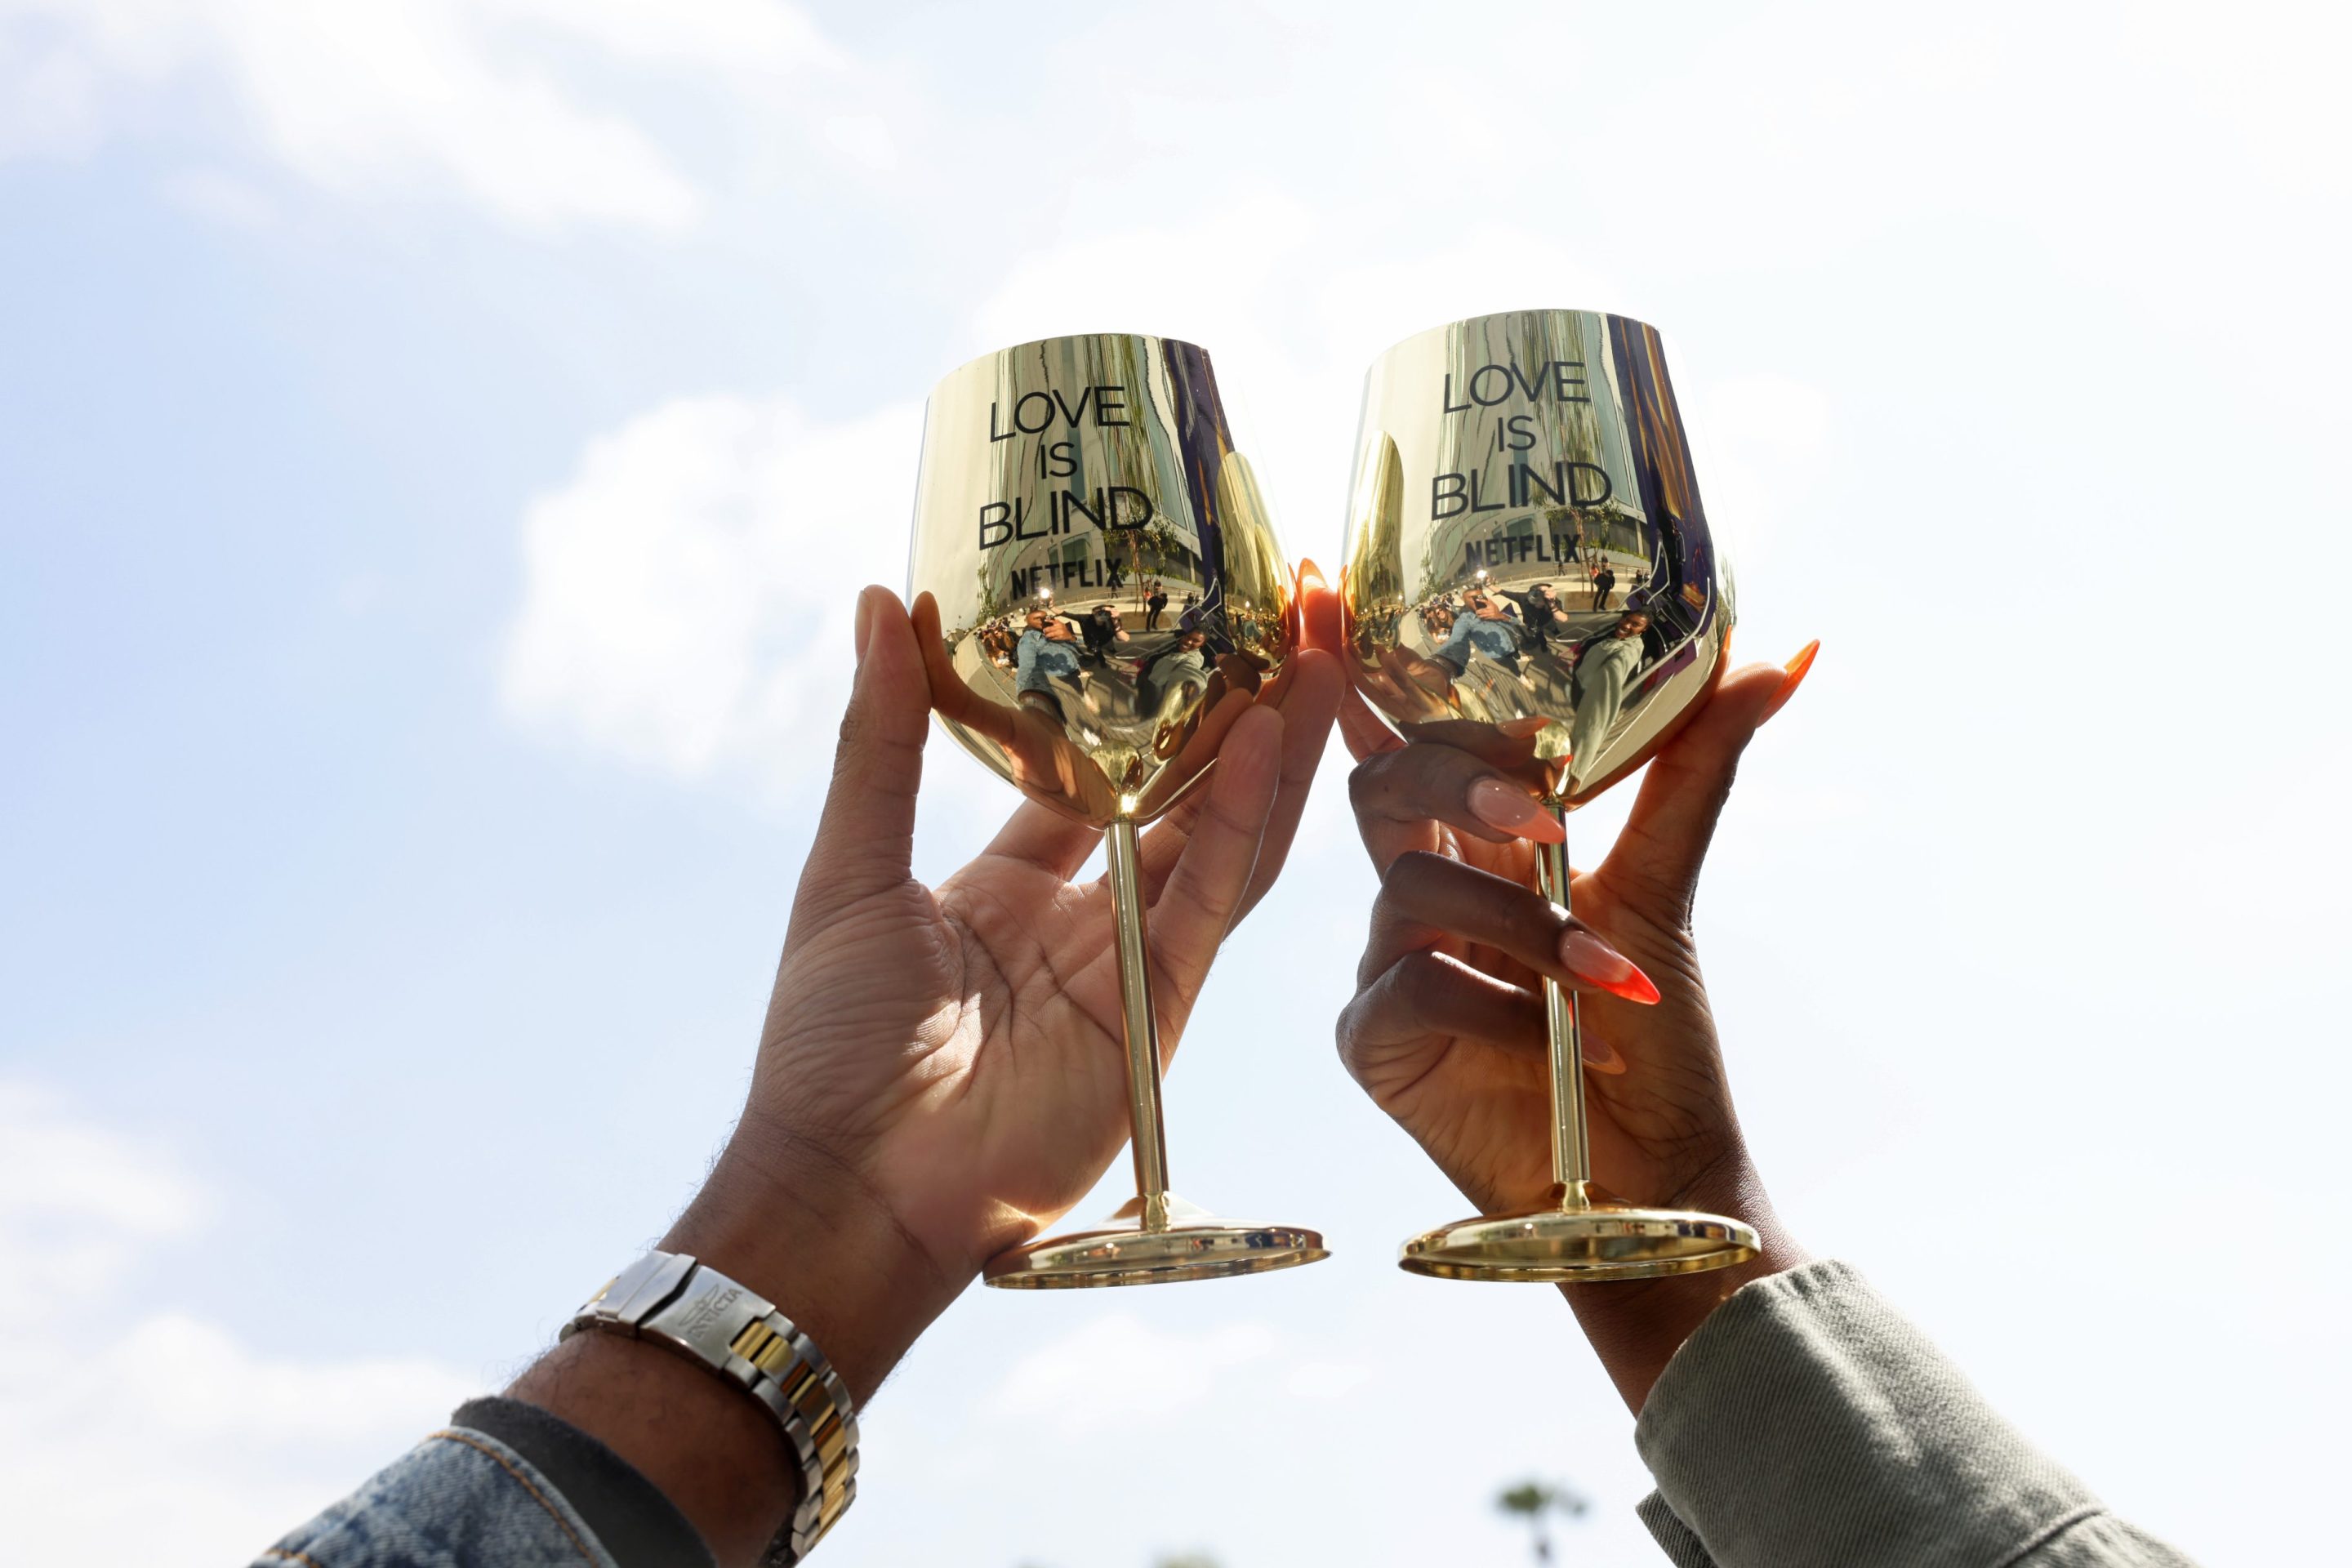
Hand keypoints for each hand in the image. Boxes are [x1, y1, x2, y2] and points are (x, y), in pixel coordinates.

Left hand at [683, 577, 1340, 1384]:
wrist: (852, 1183)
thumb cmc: (831, 1044)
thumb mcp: (850, 868)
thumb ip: (880, 741)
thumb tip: (877, 603)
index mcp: (1009, 888)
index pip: (1095, 776)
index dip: (1144, 704)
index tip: (1183, 621)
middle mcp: (1084, 923)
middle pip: (1181, 799)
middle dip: (1237, 713)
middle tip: (1289, 617)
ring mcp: (1133, 970)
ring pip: (1221, 841)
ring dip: (1271, 753)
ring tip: (1315, 654)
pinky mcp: (1161, 1015)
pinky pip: (1213, 905)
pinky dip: (1241, 824)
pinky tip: (1266, 742)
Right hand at [1332, 641, 1818, 1410]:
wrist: (1656, 1174)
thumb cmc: (1654, 1039)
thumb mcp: (1667, 884)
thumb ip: (1697, 763)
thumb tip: (1791, 651)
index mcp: (1477, 841)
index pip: (1408, 736)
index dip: (1369, 677)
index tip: (1336, 603)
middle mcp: (1423, 889)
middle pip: (1382, 784)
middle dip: (1454, 781)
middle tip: (1543, 817)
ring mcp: (1389, 961)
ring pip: (1407, 883)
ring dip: (1518, 923)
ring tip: (1602, 979)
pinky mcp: (1375, 1039)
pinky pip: (1404, 980)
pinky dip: (1490, 1000)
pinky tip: (1550, 1043)